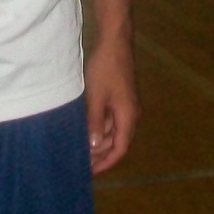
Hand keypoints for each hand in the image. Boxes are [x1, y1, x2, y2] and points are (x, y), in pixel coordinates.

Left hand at [83, 27, 139, 172]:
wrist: (114, 41)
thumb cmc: (105, 68)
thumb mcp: (96, 96)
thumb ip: (95, 122)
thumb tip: (94, 146)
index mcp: (128, 116)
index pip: (120, 148)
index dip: (106, 162)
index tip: (91, 172)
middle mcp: (131, 113)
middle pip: (118, 142)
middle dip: (101, 154)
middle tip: (82, 163)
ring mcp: (127, 105)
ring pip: (115, 130)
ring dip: (101, 141)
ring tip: (82, 149)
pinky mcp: (121, 96)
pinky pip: (112, 119)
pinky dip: (101, 127)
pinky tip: (87, 129)